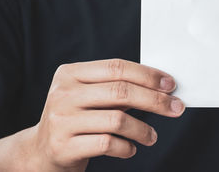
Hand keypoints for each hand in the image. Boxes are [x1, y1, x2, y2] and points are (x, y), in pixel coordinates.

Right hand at [29, 59, 184, 171]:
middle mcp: (63, 93)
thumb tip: (161, 87)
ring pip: (117, 119)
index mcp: (70, 73)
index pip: (116, 67)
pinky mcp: (64, 146)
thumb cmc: (76, 118)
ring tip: (151, 136)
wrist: (42, 150)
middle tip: (175, 108)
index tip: (170, 84)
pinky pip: (108, 143)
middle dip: (155, 100)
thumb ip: (117, 87)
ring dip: (143, 129)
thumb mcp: (89, 96)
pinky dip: (126, 147)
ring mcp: (62, 120)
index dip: (147, 75)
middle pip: (120, 91)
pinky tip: (130, 148)